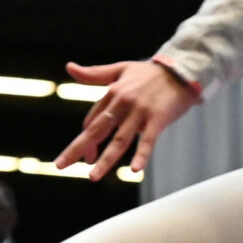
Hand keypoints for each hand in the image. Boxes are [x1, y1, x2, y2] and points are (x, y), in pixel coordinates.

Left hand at [54, 58, 195, 180]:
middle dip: (78, 149)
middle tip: (61, 165)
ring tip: (92, 176)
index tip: (83, 156)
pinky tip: (135, 170)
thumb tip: (69, 67)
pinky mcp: (158, 118)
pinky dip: (142, 155)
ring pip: (119, 140)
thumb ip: (94, 73)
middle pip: (97, 130)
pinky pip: (148, 140)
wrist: (182, 68)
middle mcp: (122, 103)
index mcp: (112, 93)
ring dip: (105, 160)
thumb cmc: (149, 72)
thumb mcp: (119, 69)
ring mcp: (140, 111)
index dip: (85, 141)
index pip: (92, 121)